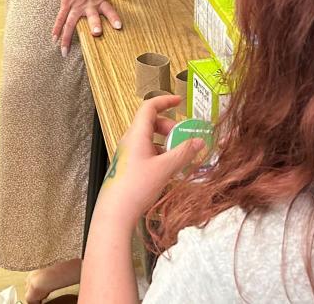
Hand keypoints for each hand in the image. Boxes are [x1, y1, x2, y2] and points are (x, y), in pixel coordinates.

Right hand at [52, 0, 119, 56]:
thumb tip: (105, 2)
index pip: (109, 11)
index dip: (114, 18)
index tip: (118, 26)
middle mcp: (89, 3)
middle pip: (92, 16)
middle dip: (94, 24)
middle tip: (97, 33)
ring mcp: (76, 4)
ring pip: (72, 22)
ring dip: (68, 36)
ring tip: (66, 49)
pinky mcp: (66, 2)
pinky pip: (61, 17)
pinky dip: (57, 29)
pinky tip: (54, 39)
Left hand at [96, 95, 206, 225]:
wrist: (115, 213)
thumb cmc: (135, 188)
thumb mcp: (165, 168)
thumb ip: (183, 153)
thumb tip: (199, 141)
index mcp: (136, 134)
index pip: (149, 107)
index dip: (165, 101)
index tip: (179, 101)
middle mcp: (130, 141)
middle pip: (151, 123)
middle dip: (169, 126)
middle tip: (183, 137)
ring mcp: (128, 154)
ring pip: (149, 139)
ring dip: (166, 143)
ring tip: (179, 156)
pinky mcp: (128, 166)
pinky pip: (146, 152)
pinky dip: (160, 154)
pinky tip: (169, 169)